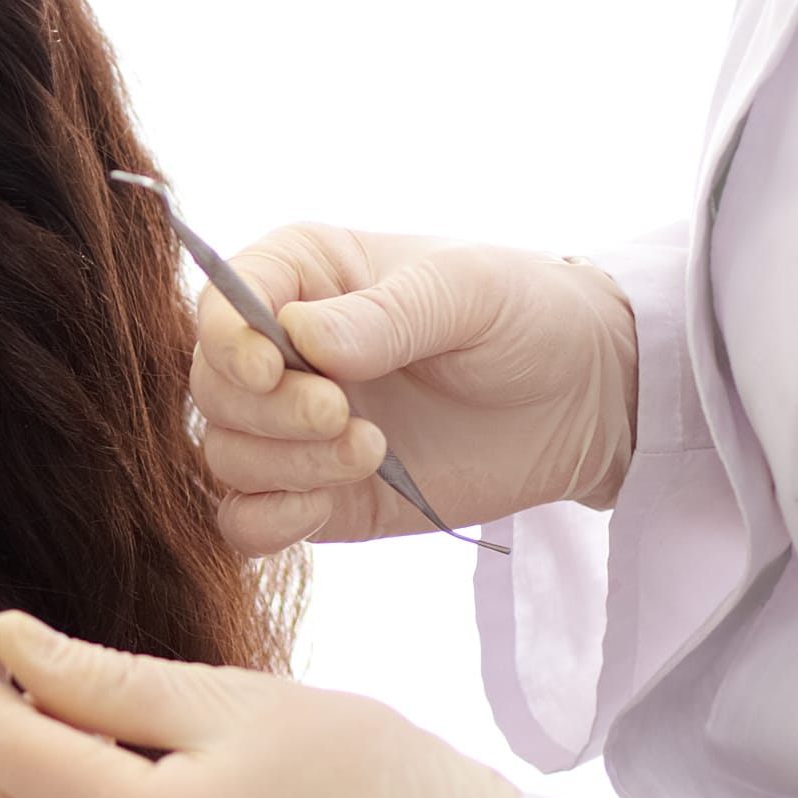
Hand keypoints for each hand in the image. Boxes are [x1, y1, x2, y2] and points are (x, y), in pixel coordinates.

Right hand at [190, 226, 634, 556]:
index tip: (275, 367)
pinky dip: (266, 523)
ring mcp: (293, 428)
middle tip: (345, 417)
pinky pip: (244, 521)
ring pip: (224, 456)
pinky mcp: (317, 494)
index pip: (221, 304)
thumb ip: (385, 315)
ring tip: (373, 451)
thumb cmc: (526, 315)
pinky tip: (322, 506)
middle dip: (269, 413)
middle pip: (212, 389)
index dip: (229, 340)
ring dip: (285, 466)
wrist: (585, 399)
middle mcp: (280, 351)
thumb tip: (302, 339)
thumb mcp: (468, 292)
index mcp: (301, 274)